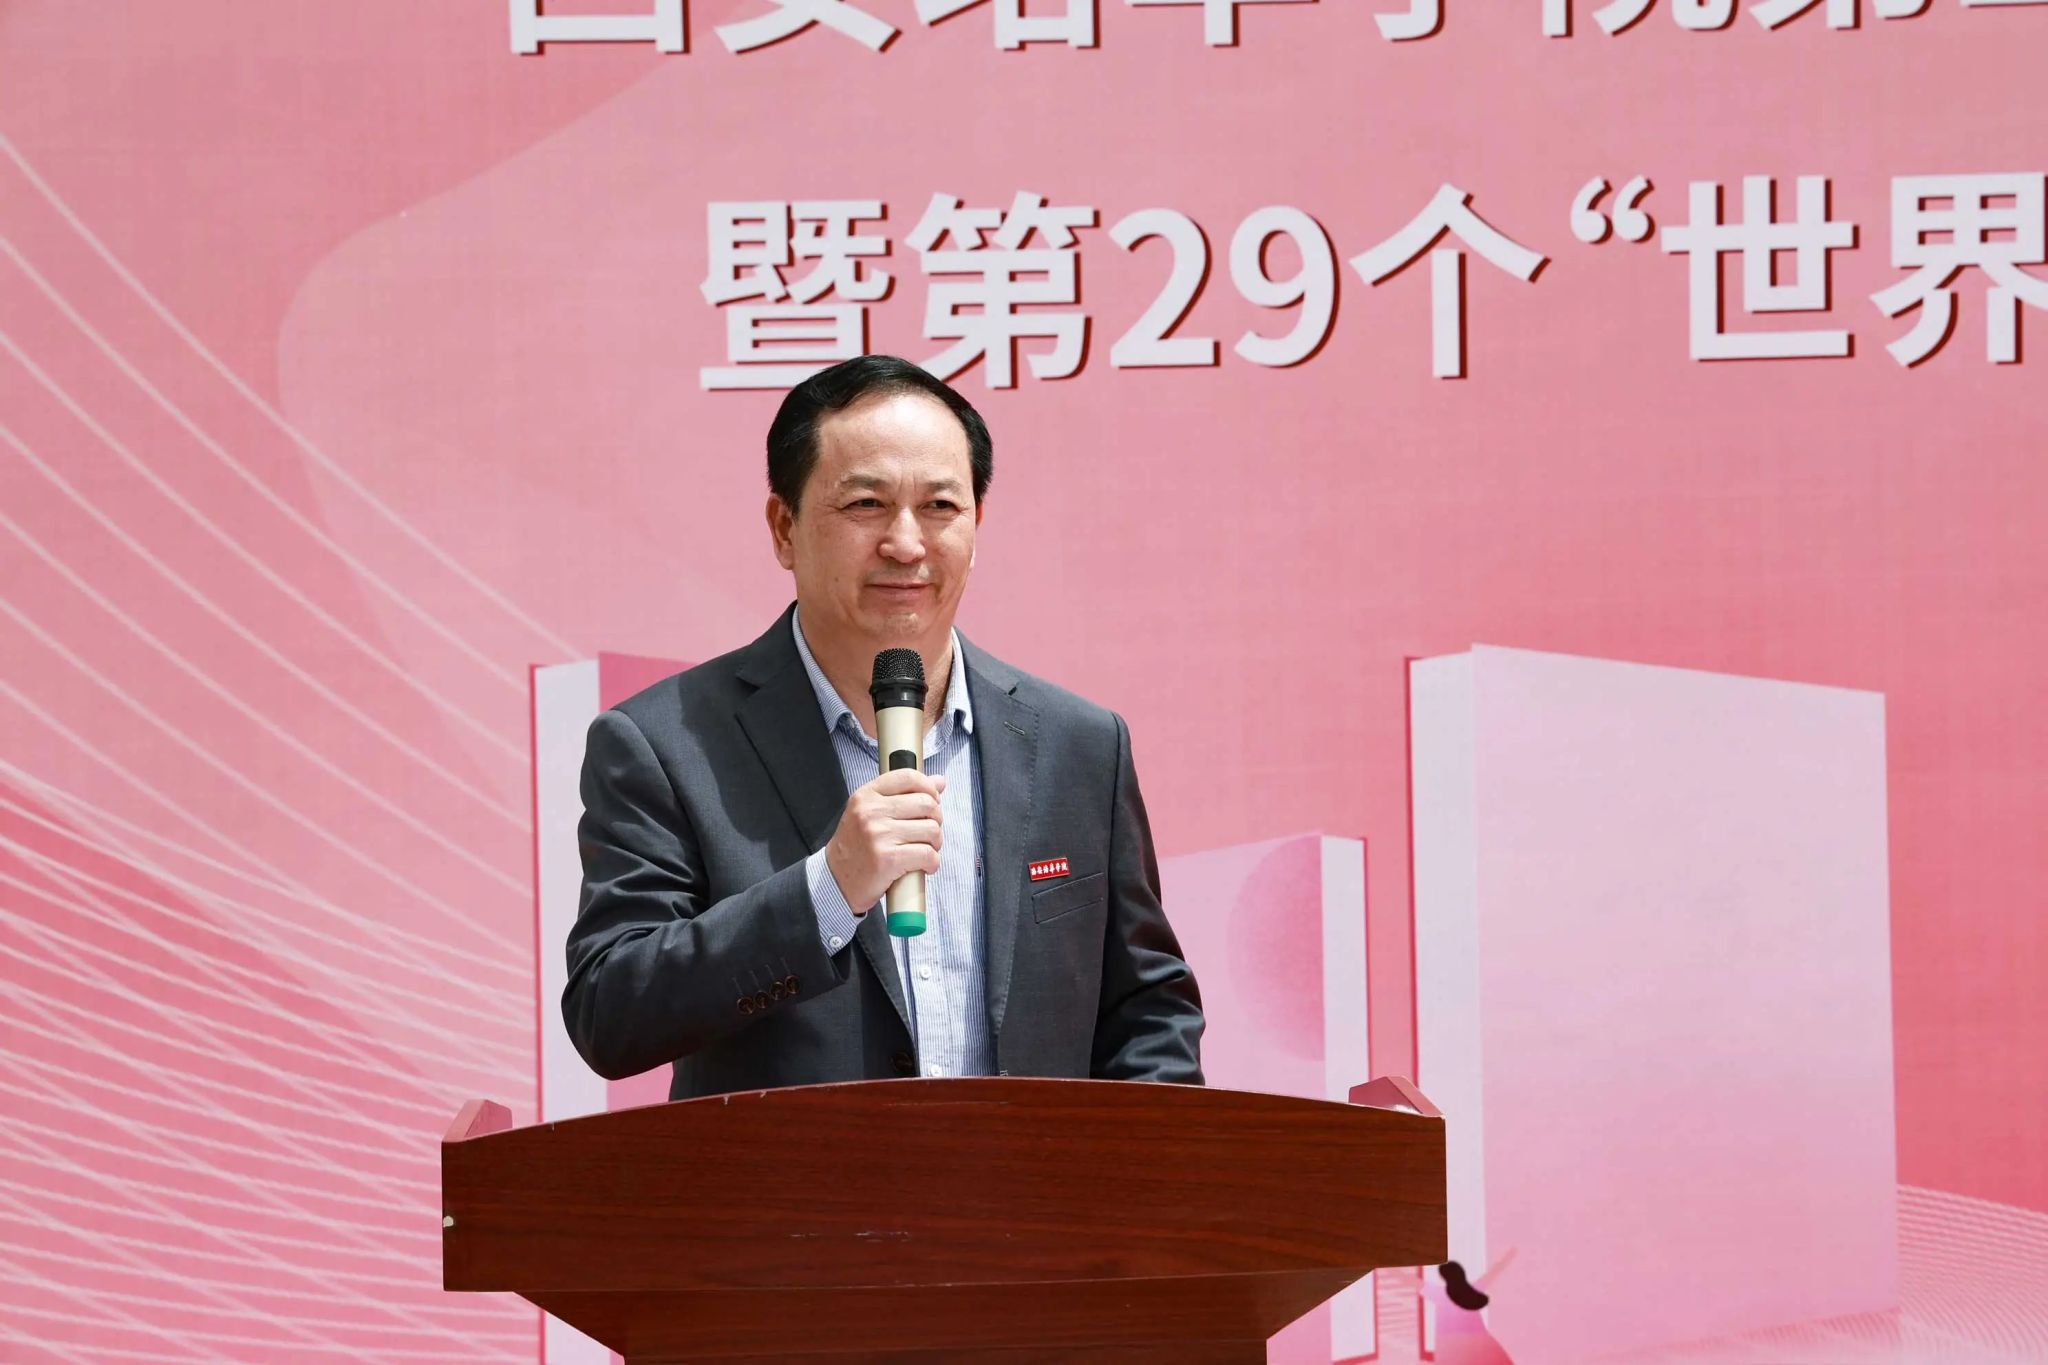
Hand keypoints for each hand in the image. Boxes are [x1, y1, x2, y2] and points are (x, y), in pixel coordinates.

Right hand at [823, 768, 944, 913]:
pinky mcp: (888, 859)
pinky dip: (932, 863)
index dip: (928, 788)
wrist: (835, 881)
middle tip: (928, 833)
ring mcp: (879, 835)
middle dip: (935, 820)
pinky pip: (928, 855)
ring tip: (924, 850)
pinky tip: (924, 866)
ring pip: (931, 830)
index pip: (908, 777)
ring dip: (935, 843)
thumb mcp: (870, 813)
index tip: (932, 801)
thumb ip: (903, 794)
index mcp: (866, 796)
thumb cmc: (856, 847)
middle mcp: (871, 812)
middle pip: (926, 803)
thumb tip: (939, 781)